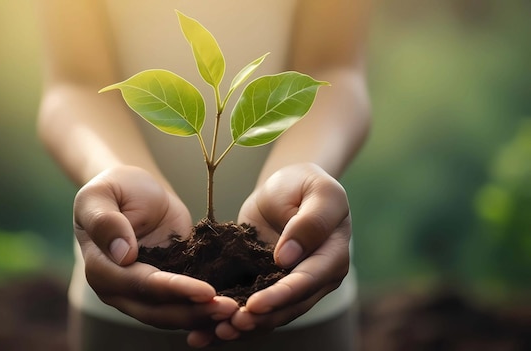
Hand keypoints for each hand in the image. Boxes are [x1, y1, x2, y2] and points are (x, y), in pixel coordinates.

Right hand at [73, 165, 238, 330]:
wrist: (133, 189)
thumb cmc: (114, 188)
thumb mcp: (100, 195)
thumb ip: (105, 222)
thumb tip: (123, 254)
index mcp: (101, 269)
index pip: (140, 285)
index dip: (174, 291)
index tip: (206, 291)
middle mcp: (120, 289)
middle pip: (158, 310)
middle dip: (194, 311)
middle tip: (229, 309)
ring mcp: (143, 292)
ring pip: (172, 314)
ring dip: (202, 315)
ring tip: (233, 310)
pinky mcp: (167, 286)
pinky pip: (185, 303)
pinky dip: (205, 308)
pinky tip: (229, 307)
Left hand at [192, 163, 350, 342]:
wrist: (286, 187)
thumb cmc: (305, 184)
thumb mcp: (318, 192)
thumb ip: (310, 222)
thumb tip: (287, 258)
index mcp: (332, 258)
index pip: (306, 282)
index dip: (281, 296)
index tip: (255, 305)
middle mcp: (314, 280)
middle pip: (287, 307)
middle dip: (258, 319)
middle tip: (228, 327)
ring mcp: (288, 286)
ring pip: (268, 314)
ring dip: (242, 327)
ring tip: (213, 334)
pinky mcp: (264, 285)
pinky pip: (249, 306)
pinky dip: (228, 318)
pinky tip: (203, 332)